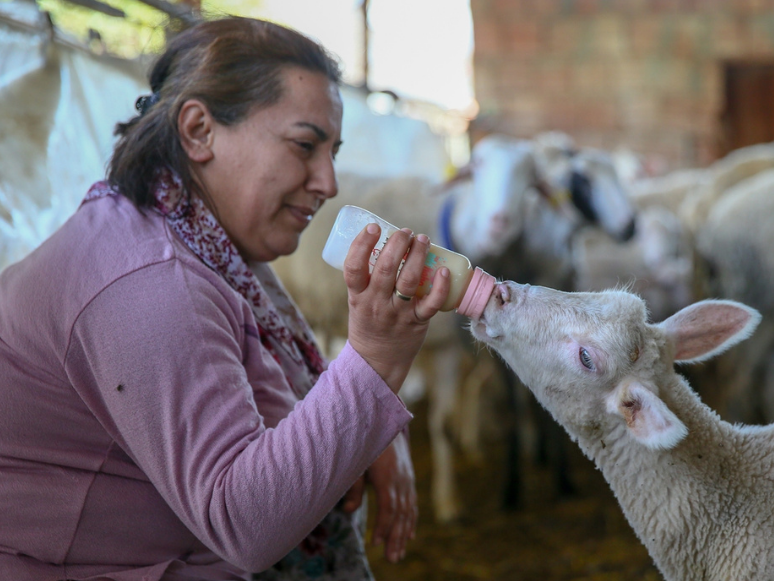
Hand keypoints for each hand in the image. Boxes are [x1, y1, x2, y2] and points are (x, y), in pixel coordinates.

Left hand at [340, 431, 416, 562]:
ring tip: (398, 555)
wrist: (384, 419)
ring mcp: (407, 479)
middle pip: (401, 514)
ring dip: (404, 534)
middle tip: (392, 559)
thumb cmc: (364, 441)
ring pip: (408, 511)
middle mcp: (401, 479)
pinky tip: (410, 536)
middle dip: (396, 538)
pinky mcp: (408, 478)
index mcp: (387, 476)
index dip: (383, 526)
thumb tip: (349, 512)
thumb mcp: (355, 461)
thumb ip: (353, 486)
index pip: (388, 507)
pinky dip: (411, 521)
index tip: (375, 543)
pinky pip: (412, 503)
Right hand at [344, 224, 450, 391]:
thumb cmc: (368, 323)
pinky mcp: (416, 322)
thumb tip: (385, 242)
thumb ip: (368, 278)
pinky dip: (440, 287)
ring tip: (423, 239)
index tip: (373, 227)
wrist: (376, 360)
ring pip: (408, 281)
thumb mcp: (358, 301)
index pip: (354, 267)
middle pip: (385, 269)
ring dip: (417, 256)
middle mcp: (376, 303)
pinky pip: (430, 303)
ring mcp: (397, 313)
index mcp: (358, 296)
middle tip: (405, 231)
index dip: (362, 244)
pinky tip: (444, 271)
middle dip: (397, 244)